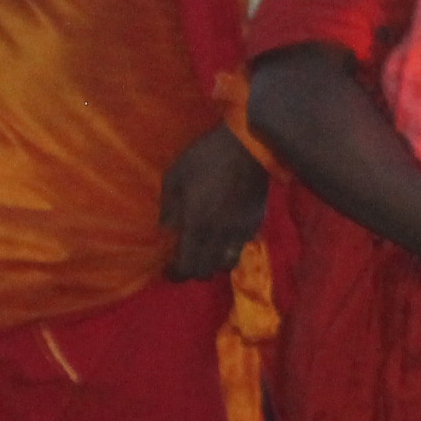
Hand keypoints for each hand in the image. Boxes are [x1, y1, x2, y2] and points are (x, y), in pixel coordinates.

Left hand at [158, 125, 270, 282]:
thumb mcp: (176, 174)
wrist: (248, 146)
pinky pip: (242, 246)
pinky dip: (231, 248)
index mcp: (196, 225)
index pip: (187, 266)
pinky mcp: (255, 224)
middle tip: (187, 262)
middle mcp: (218, 235)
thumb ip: (168, 204)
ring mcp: (239, 232)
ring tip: (208, 252)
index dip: (177, 274)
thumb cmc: (206, 157)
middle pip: (206, 272)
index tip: (170, 271)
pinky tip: (225, 236)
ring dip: (215, 263)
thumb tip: (165, 227)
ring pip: (227, 264)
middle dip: (194, 271)